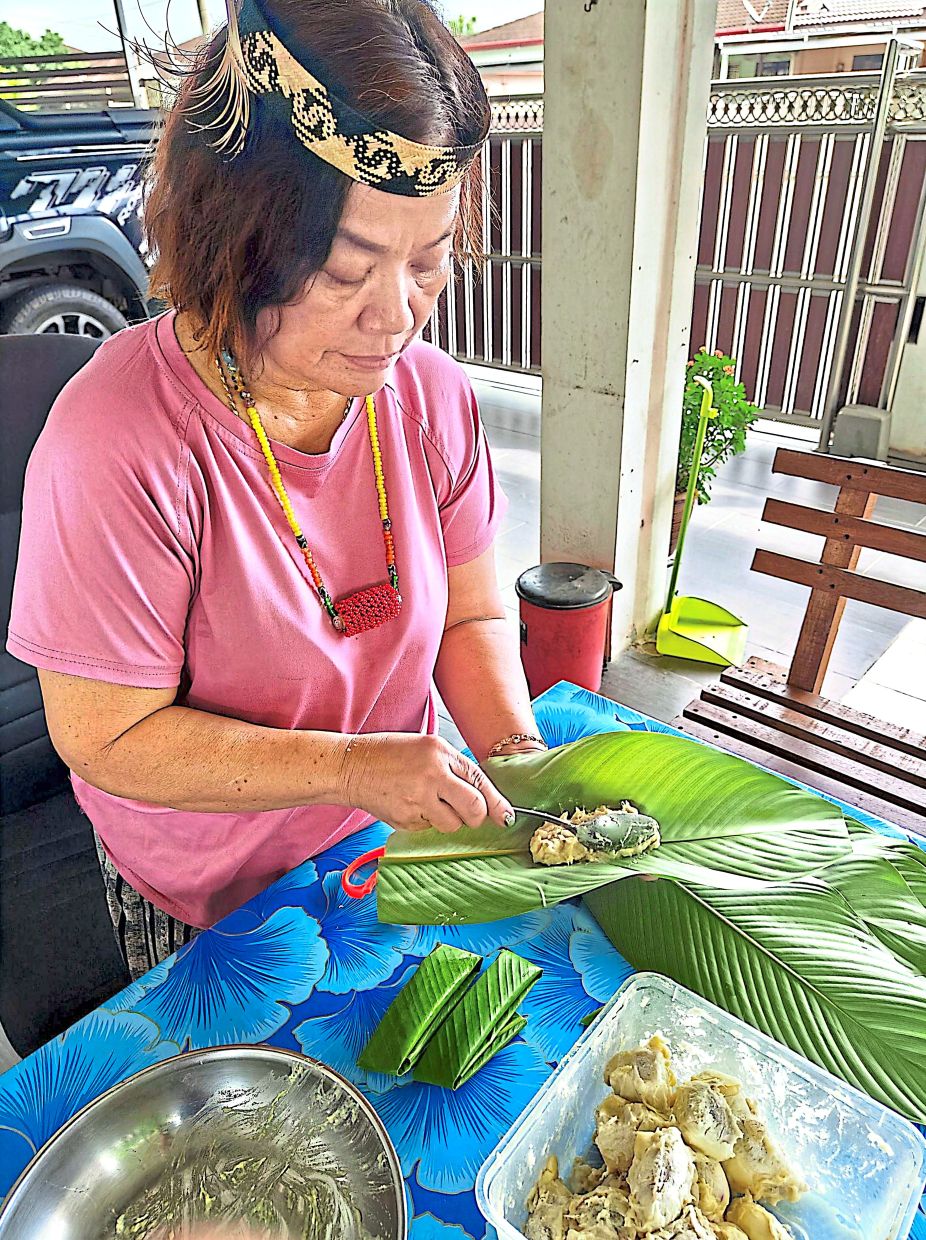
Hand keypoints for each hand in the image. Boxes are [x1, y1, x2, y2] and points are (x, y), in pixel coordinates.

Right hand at [341, 733, 513, 832]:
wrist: (351, 767)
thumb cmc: (390, 754)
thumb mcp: (427, 748)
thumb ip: (455, 768)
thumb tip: (483, 797)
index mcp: (440, 753)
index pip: (480, 782)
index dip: (497, 804)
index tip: (507, 817)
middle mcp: (432, 776)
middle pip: (474, 810)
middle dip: (477, 816)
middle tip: (469, 813)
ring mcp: (417, 800)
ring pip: (452, 824)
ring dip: (449, 819)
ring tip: (430, 802)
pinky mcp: (405, 820)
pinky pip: (429, 828)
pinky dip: (426, 821)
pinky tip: (411, 805)